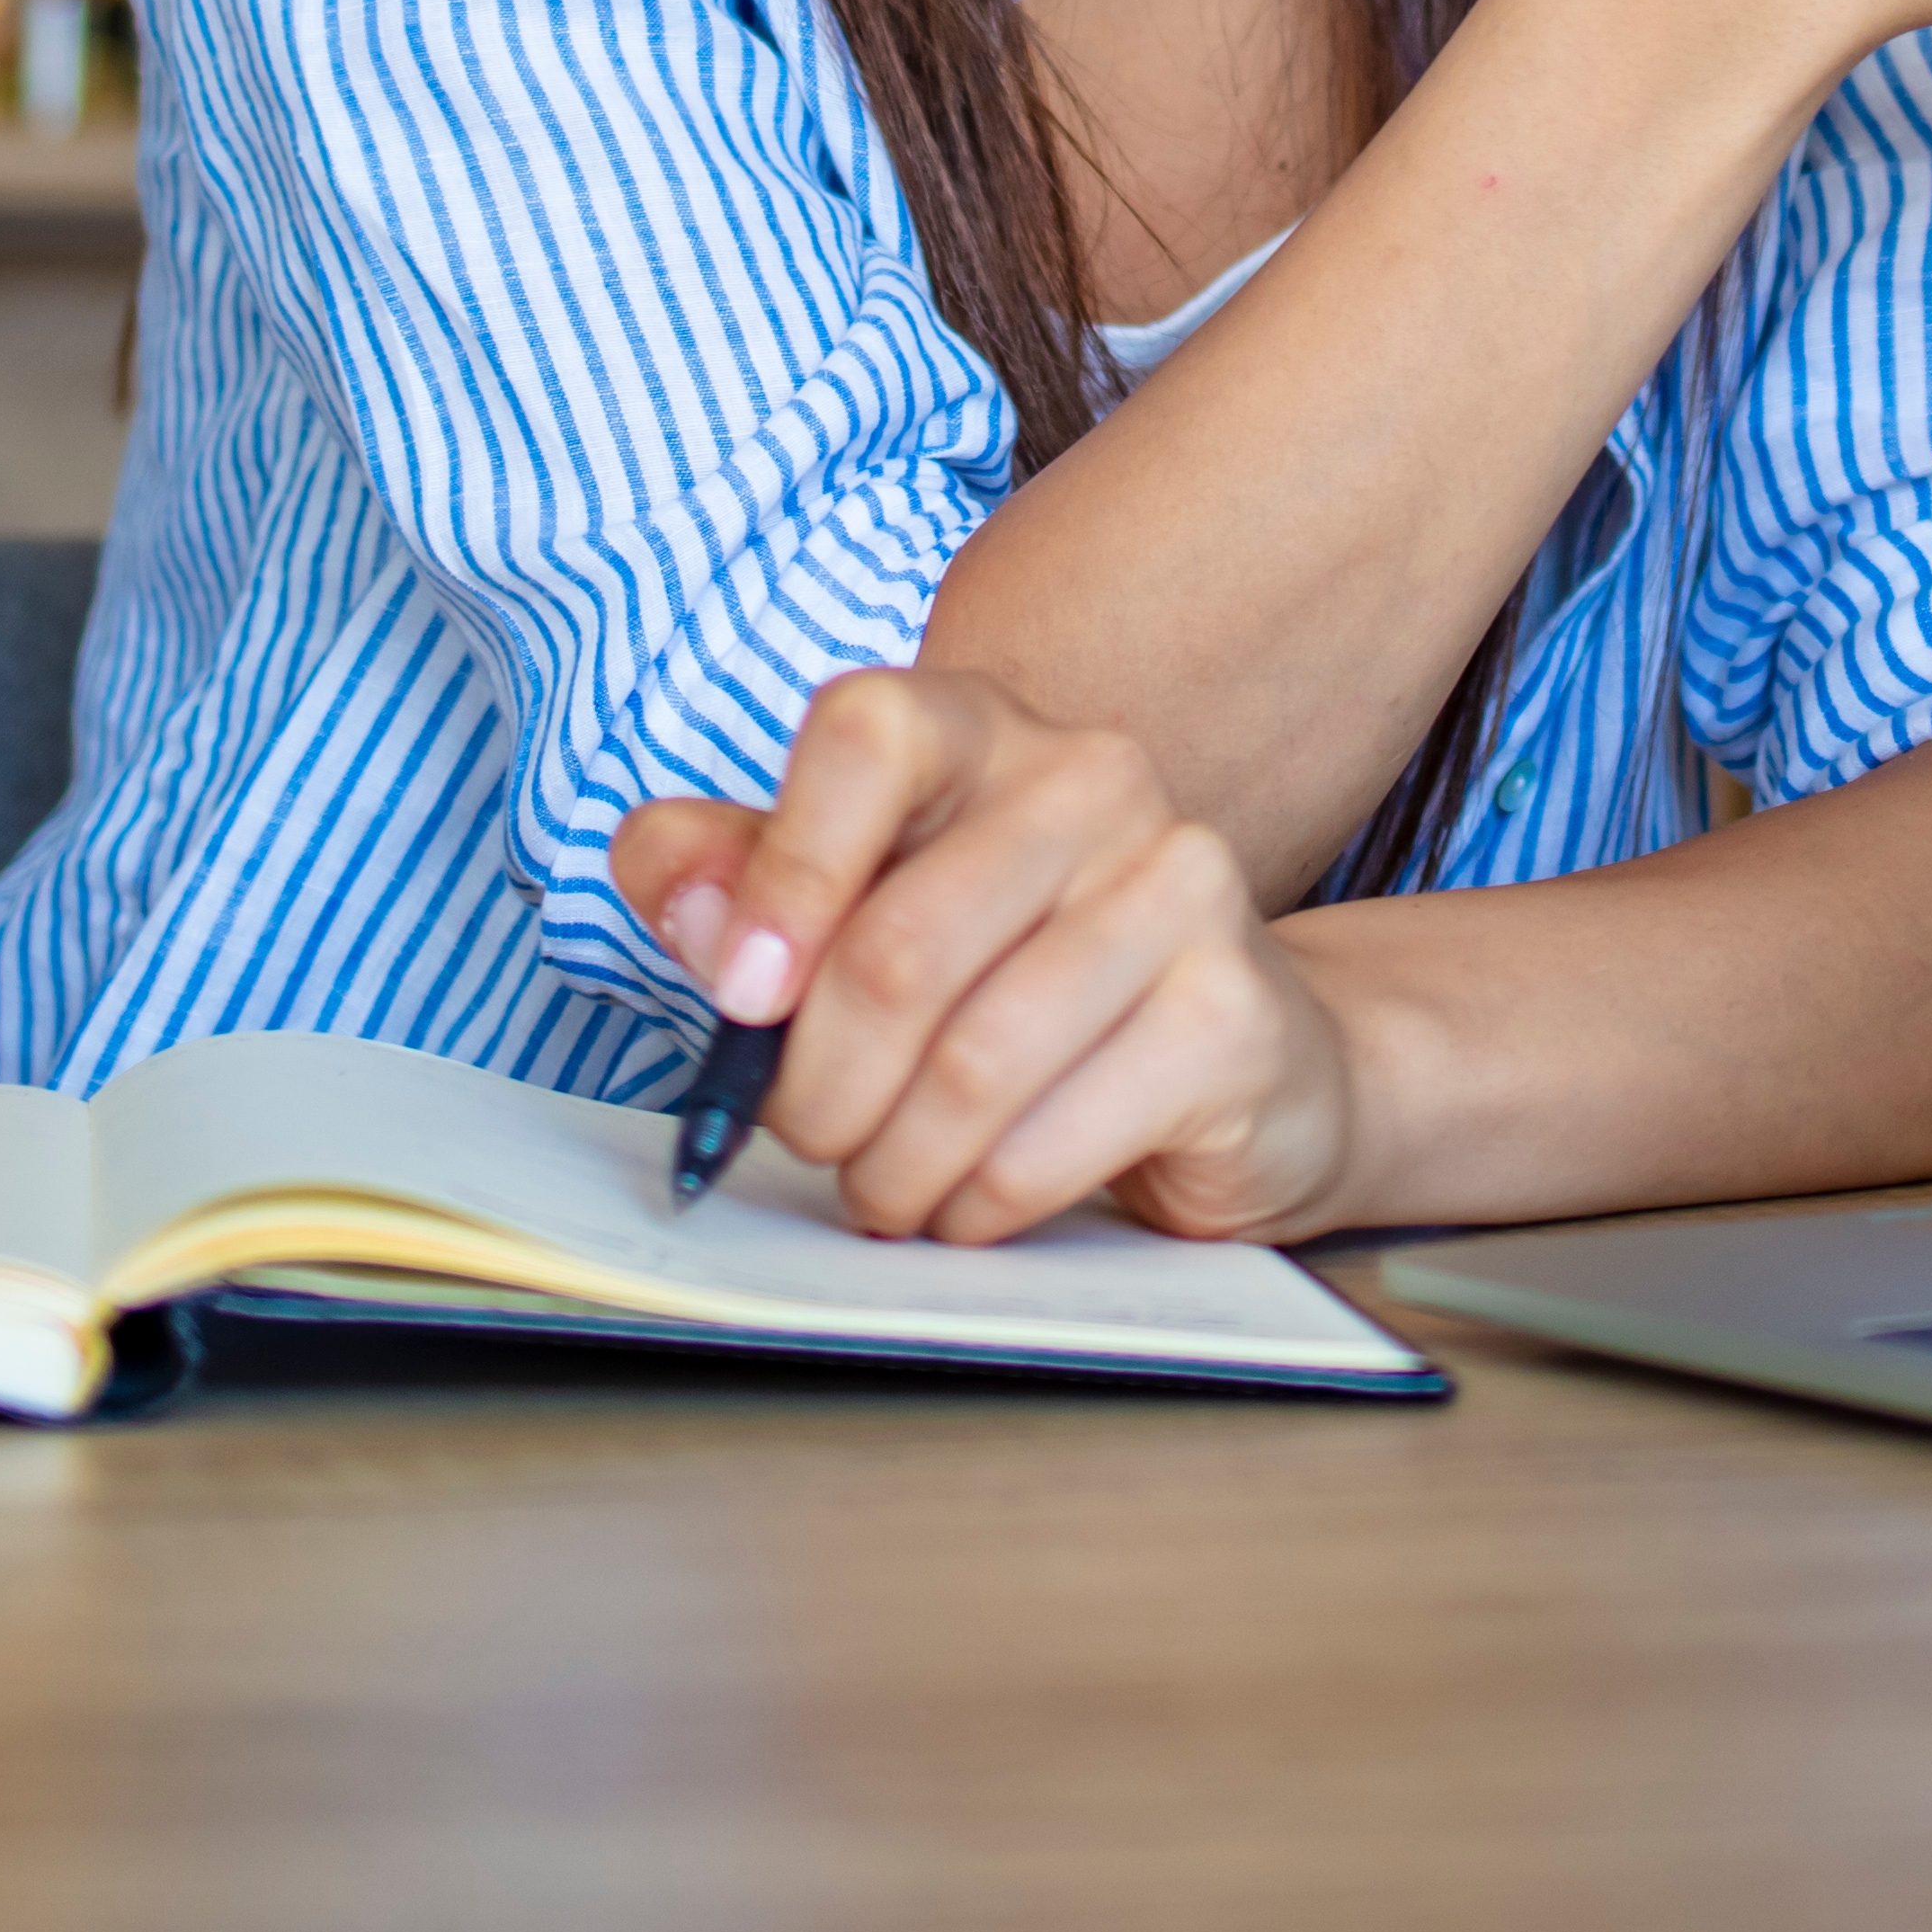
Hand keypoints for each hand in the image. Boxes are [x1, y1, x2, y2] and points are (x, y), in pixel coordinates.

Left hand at [613, 670, 1370, 1246]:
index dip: (785, 876)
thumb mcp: (852, 908)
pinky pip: (1049, 1142)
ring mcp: (1180, 885)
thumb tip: (696, 917)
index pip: (866, 733)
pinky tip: (971, 1205)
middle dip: (818, 1088)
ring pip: (972, 1064)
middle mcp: (1091, 777)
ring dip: (894, 1166)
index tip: (742, 1002)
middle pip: (898, 947)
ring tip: (884, 1189)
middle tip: (809, 1140)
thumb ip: (738, 884)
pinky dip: (979, 1203)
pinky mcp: (1230, 1012)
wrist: (1235, 1055)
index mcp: (979, 726)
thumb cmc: (1008, 975)